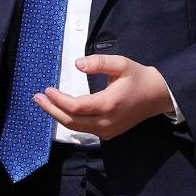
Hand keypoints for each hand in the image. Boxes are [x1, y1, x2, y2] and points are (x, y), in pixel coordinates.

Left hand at [33, 55, 173, 139]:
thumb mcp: (121, 64)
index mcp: (109, 104)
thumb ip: (99, 62)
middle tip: (37, 98)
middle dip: (51, 110)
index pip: (76, 107)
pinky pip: (84, 129)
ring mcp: (108, 130)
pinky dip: (70, 120)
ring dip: (58, 115)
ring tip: (44, 103)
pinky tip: (60, 110)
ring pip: (76, 127)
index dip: (58, 99)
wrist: (159, 96)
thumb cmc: (139, 78)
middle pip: (71, 121)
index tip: (47, 89)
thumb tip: (77, 64)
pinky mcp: (109, 133)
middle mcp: (107, 122)